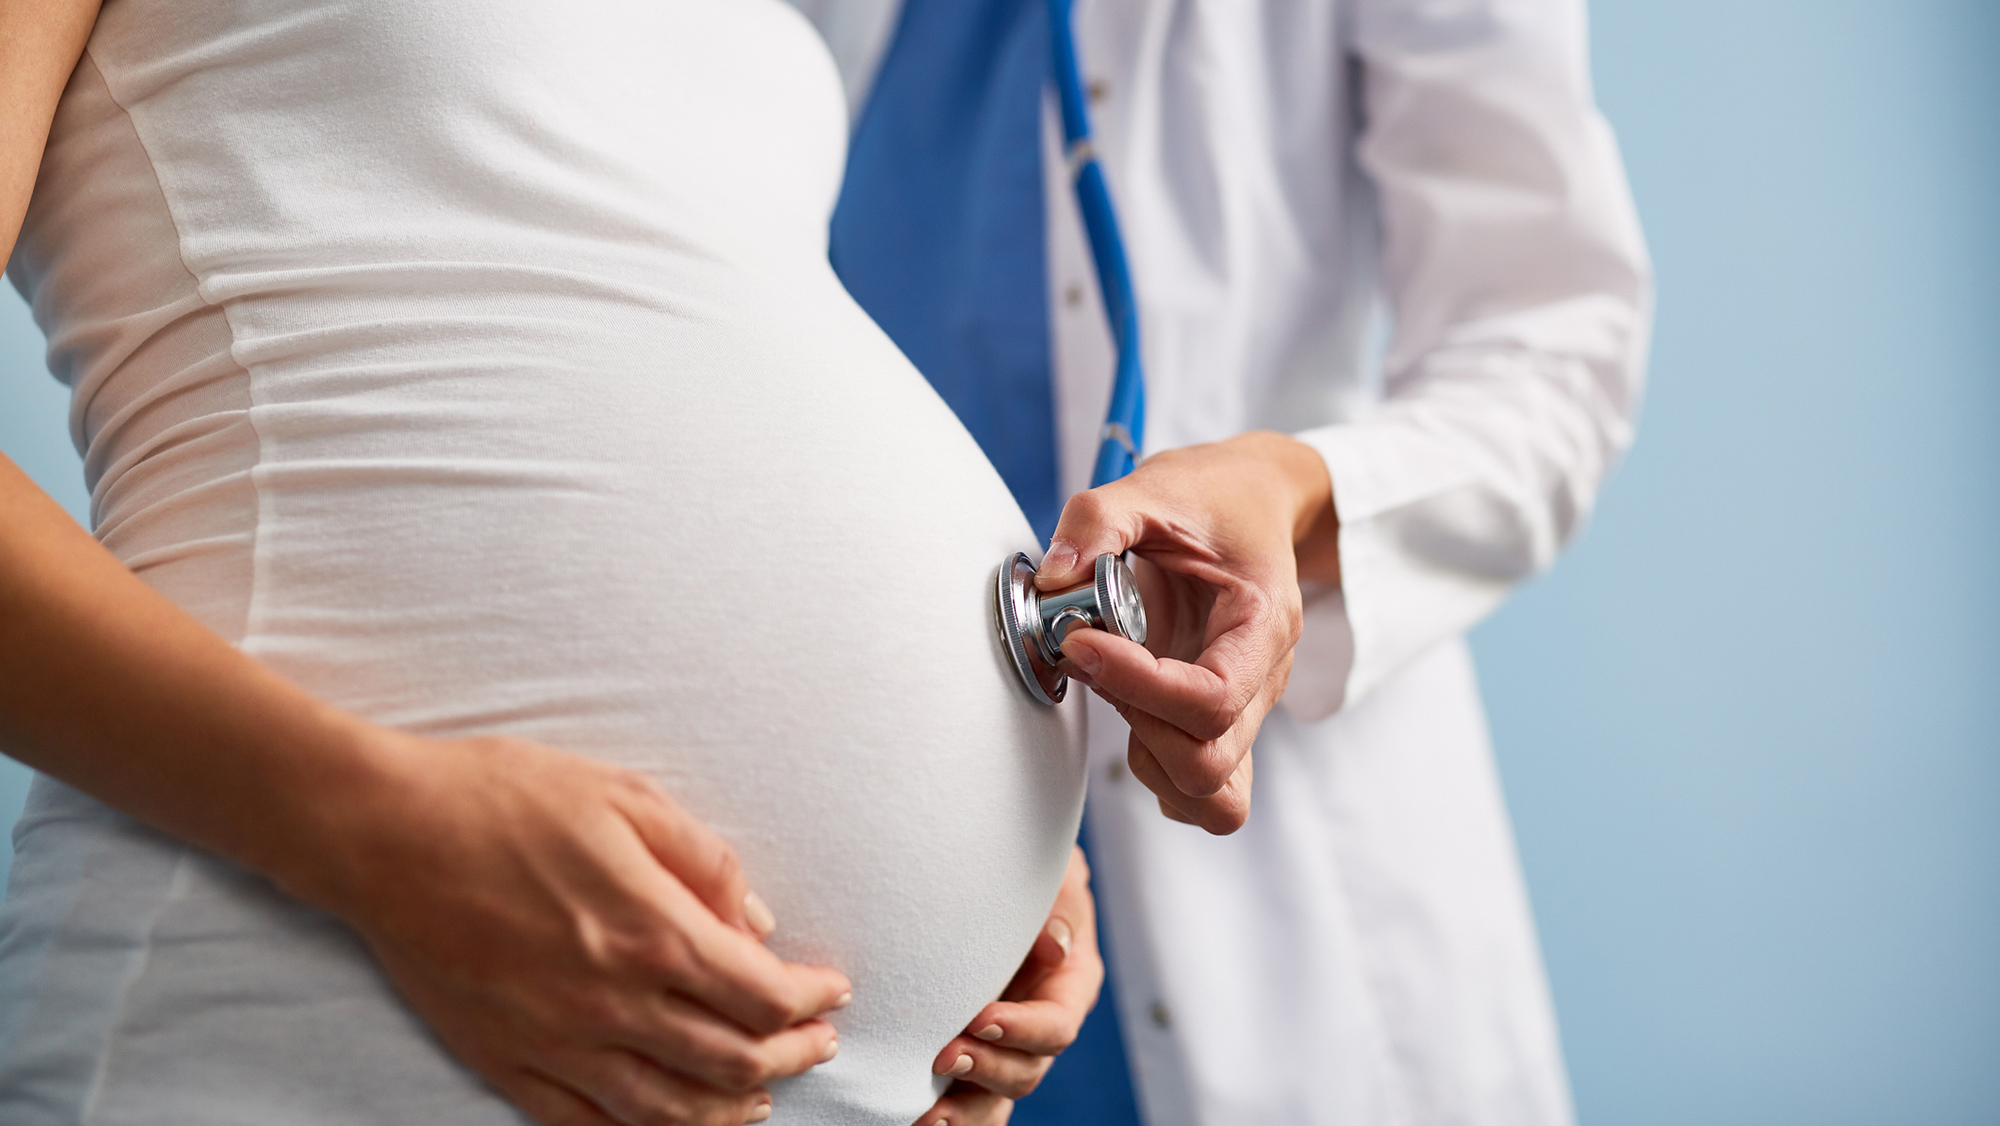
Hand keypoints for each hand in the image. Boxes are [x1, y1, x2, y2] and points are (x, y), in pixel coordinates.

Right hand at [296, 731, 852, 1125]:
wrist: (382, 831)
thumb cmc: (504, 798)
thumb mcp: (626, 797)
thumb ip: (705, 861)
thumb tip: (756, 920)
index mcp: (650, 929)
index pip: (762, 994)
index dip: (811, 1000)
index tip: (831, 991)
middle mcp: (611, 1000)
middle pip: (731, 1059)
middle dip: (790, 1056)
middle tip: (815, 1044)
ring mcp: (555, 1041)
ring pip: (667, 1110)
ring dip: (728, 1108)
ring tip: (758, 1097)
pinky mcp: (503, 1058)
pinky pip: (583, 1122)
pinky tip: (664, 1120)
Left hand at [912, 846, 1103, 1125]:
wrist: (993, 872)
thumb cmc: (1027, 869)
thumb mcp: (1053, 874)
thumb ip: (1059, 904)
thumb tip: (1055, 945)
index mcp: (1071, 984)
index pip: (1058, 1026)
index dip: (1023, 1030)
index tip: (980, 1018)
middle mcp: (1041, 1024)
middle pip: (1028, 1070)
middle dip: (987, 1068)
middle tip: (943, 1056)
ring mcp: (1006, 1045)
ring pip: (997, 1097)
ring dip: (964, 1109)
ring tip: (927, 1117)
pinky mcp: (972, 1051)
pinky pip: (967, 1100)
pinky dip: (947, 1117)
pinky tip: (915, 1120)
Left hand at [1037, 431, 1336, 833]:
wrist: (1253, 500)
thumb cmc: (1213, 497)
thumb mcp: (1156, 487)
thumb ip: (1099, 522)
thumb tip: (1053, 578)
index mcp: (1262, 624)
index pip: (1212, 700)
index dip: (1139, 686)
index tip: (1083, 642)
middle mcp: (1263, 680)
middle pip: (1210, 764)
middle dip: (1136, 724)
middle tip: (1095, 657)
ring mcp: (1246, 709)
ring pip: (1210, 795)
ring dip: (1145, 756)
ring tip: (1112, 682)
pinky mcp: (1218, 721)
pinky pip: (1200, 792)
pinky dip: (1157, 772)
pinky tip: (1128, 708)